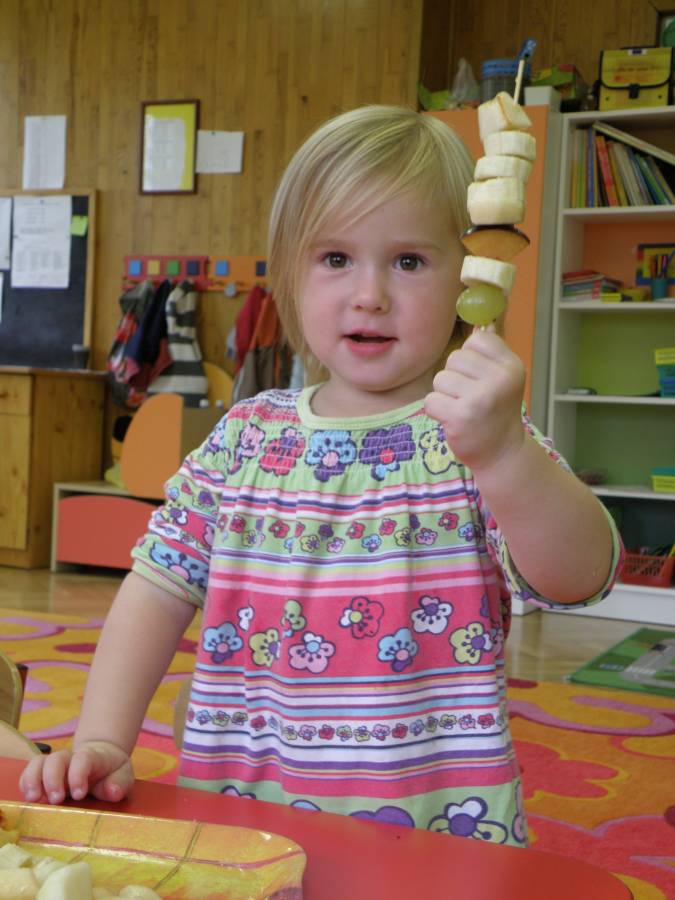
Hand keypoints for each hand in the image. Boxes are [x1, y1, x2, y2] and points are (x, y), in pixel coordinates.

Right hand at [19, 740, 133, 804]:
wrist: (102, 760)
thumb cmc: (111, 771)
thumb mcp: (123, 775)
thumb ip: (119, 783)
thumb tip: (112, 791)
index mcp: (91, 757)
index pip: (82, 759)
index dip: (78, 775)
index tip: (79, 794)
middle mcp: (70, 759)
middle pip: (56, 759)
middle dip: (53, 779)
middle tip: (56, 799)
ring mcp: (55, 766)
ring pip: (39, 763)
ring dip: (34, 780)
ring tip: (34, 798)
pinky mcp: (43, 774)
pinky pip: (29, 773)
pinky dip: (25, 783)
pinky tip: (28, 798)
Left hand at [424, 326, 525, 472]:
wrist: (502, 453)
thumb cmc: (496, 411)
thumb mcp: (503, 378)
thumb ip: (490, 353)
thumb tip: (479, 324)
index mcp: (512, 366)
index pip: (477, 339)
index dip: (470, 358)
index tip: (479, 378)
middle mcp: (500, 380)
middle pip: (454, 358)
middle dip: (455, 377)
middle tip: (470, 398)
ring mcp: (481, 399)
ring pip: (440, 378)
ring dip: (444, 395)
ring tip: (462, 408)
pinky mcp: (460, 417)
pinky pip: (431, 400)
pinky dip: (436, 410)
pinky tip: (453, 419)